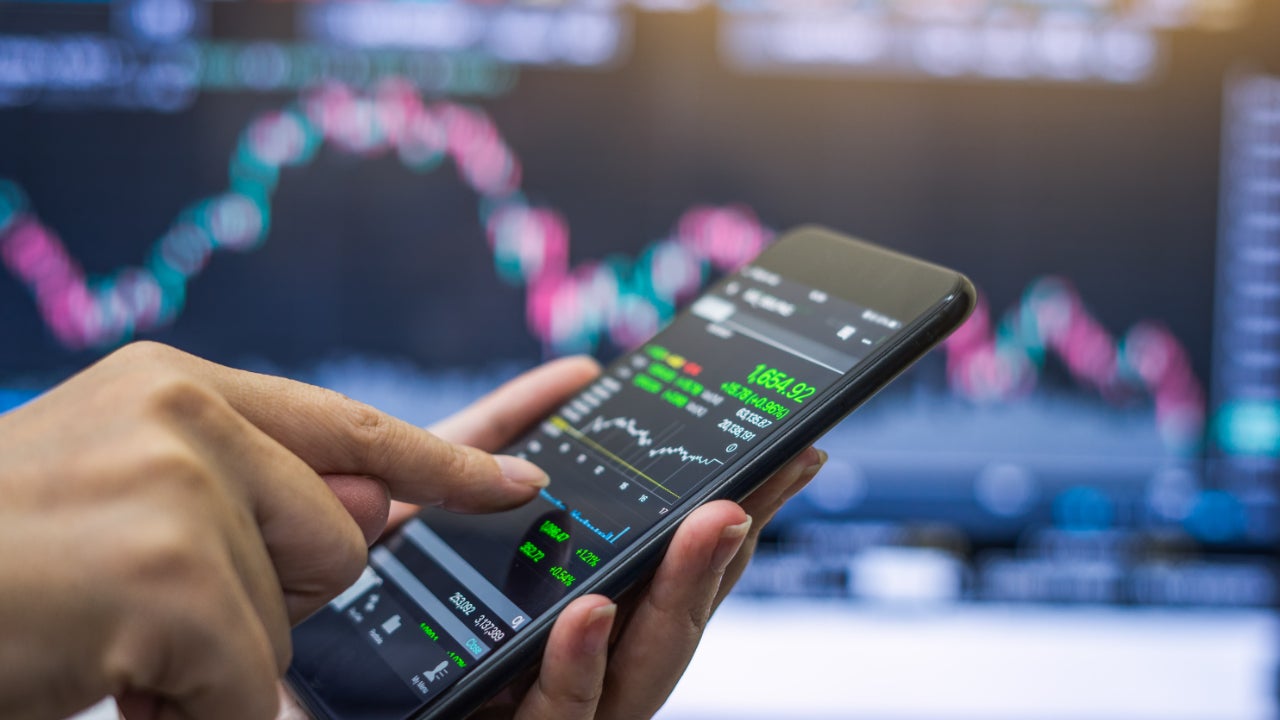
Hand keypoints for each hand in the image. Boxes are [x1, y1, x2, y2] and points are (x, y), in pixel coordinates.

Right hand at [0, 342, 549, 719]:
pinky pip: (245, 681)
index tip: (528, 483)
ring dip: (208, 658)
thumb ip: (253, 495)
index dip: (452, 459)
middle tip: (139, 599)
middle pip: (338, 542)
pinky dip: (189, 705)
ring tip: (97, 632)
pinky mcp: (166, 571)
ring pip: (289, 619)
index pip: (352, 428)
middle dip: (265, 599)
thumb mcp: (126, 498)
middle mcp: (187, 413)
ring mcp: (179, 485)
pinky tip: (101, 671)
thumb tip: (377, 513)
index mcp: (180, 387)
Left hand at [279, 356, 827, 719]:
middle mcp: (557, 669)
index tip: (782, 458)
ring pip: (631, 680)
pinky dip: (574, 672)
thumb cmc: (344, 600)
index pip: (661, 568)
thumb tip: (579, 374)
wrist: (243, 692)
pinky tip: (589, 613)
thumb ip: (491, 444)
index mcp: (556, 611)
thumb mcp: (419, 502)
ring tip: (714, 526)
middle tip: (762, 484)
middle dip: (720, 553)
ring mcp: (527, 716)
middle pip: (663, 621)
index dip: (723, 516)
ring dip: (677, 601)